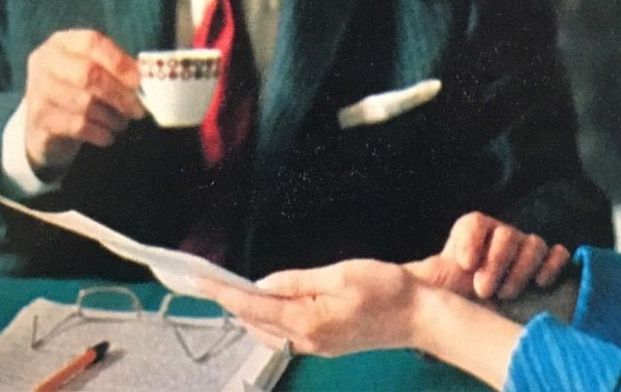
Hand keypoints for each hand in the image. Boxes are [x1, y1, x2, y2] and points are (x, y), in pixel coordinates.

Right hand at [23, 29, 144, 174]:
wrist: (45, 126)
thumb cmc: (79, 91)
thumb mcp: (95, 71)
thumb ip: (117, 68)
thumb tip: (146, 76)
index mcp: (62, 42)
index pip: (92, 42)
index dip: (119, 61)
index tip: (139, 81)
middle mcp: (45, 62)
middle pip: (88, 74)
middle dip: (120, 94)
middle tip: (138, 110)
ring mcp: (38, 90)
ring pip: (84, 103)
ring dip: (112, 116)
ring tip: (122, 123)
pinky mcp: (38, 118)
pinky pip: (76, 125)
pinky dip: (99, 132)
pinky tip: (107, 135)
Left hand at [201, 260, 421, 355]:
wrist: (419, 318)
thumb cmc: (388, 291)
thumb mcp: (341, 274)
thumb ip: (298, 281)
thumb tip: (264, 284)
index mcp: (307, 321)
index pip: (253, 305)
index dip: (223, 292)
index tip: (200, 282)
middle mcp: (306, 340)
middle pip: (255, 322)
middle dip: (231, 302)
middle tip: (211, 281)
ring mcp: (316, 346)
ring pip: (267, 331)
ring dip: (249, 312)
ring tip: (233, 291)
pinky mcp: (325, 345)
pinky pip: (284, 334)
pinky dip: (269, 319)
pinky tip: (270, 305)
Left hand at [406, 211, 569, 300]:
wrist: (473, 315)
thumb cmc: (450, 299)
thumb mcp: (428, 285)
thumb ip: (418, 277)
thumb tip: (399, 276)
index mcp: (470, 233)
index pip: (474, 222)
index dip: (472, 239)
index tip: (464, 265)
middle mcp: (499, 237)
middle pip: (506, 234)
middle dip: (497, 262)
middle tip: (483, 290)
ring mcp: (524, 251)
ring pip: (533, 243)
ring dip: (521, 268)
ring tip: (505, 294)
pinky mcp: (544, 267)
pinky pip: (557, 254)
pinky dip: (553, 264)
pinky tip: (541, 283)